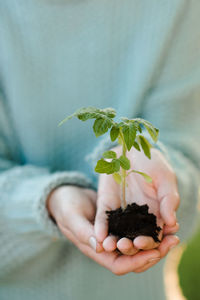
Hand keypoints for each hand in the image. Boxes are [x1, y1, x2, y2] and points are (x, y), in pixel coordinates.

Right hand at [46, 185, 162, 274]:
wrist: (68, 195)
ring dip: (155, 243)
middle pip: (133, 258)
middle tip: (170, 241)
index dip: (136, 262)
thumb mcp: (72, 217)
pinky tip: (162, 221)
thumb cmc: (66, 206)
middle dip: (152, 253)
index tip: (153, 253)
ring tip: (171, 233)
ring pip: (138, 246)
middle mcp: (108, 246)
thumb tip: (101, 246)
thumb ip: (83, 231)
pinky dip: (149, 229)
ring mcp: (114, 235)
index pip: (118, 265)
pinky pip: (137, 230)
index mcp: (95, 249)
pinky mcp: (120, 224)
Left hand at [95, 146, 179, 260]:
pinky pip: (103, 219)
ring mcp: (121, 213)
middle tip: (126, 246)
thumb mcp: (165, 178)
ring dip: (114, 242)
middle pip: (135, 239)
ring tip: (109, 246)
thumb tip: (172, 222)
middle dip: (131, 246)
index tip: (143, 243)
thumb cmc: (152, 163)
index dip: (150, 243)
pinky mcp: (106, 205)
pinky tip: (98, 236)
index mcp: (156, 215)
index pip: (155, 236)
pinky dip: (101, 228)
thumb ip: (169, 199)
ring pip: (118, 233)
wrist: (132, 149)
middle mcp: (138, 218)